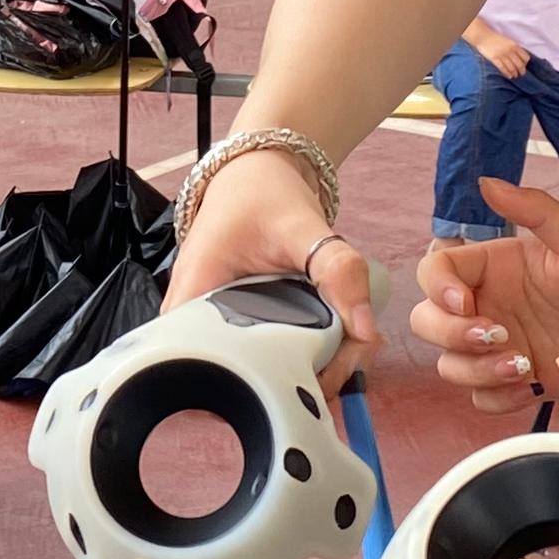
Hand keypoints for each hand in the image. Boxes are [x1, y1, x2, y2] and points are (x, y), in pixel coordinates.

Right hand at [166, 144, 375, 369]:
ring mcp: (218, 325)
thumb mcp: (300, 225)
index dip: (266, 384)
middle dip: (302, 378)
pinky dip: (310, 351)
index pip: (213, 369)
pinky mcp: (243, 325)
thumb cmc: (261, 193)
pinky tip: (340, 343)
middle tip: (349, 364)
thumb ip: (336, 269)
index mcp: (193, 299)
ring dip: (311, 366)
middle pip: (244, 375)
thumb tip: (365, 330)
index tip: (315, 381)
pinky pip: (275, 351)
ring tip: (352, 352)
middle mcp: (197, 321)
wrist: (257, 175)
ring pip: (263, 367)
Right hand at [408, 178, 558, 417]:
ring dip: (475, 369)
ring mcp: (497, 346)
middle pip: (427, 321)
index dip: (437, 288)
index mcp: (494, 266)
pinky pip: (478, 398)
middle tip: (499, 336)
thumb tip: (486, 182)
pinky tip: (530, 385)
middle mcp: (488, 305)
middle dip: (452, 334)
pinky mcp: (513, 383)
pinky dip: (495, 396)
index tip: (465, 304)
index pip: (435, 271)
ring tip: (523, 365)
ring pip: (448, 364)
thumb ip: (536, 210)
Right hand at [467, 23, 528, 79]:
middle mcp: (510, 51)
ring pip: (512, 68)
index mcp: (514, 45)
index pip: (525, 57)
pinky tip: (509, 76)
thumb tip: (520, 58)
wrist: (483, 37)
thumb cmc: (496, 39)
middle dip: (522, 71)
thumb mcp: (508, 41)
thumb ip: (514, 48)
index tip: (524, 65)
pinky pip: (503, 68)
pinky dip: (507, 73)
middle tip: (521, 74)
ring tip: (514, 75)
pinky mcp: (495, 59)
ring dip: (514, 73)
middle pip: (520, 64)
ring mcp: (502, 55)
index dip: (525, 63)